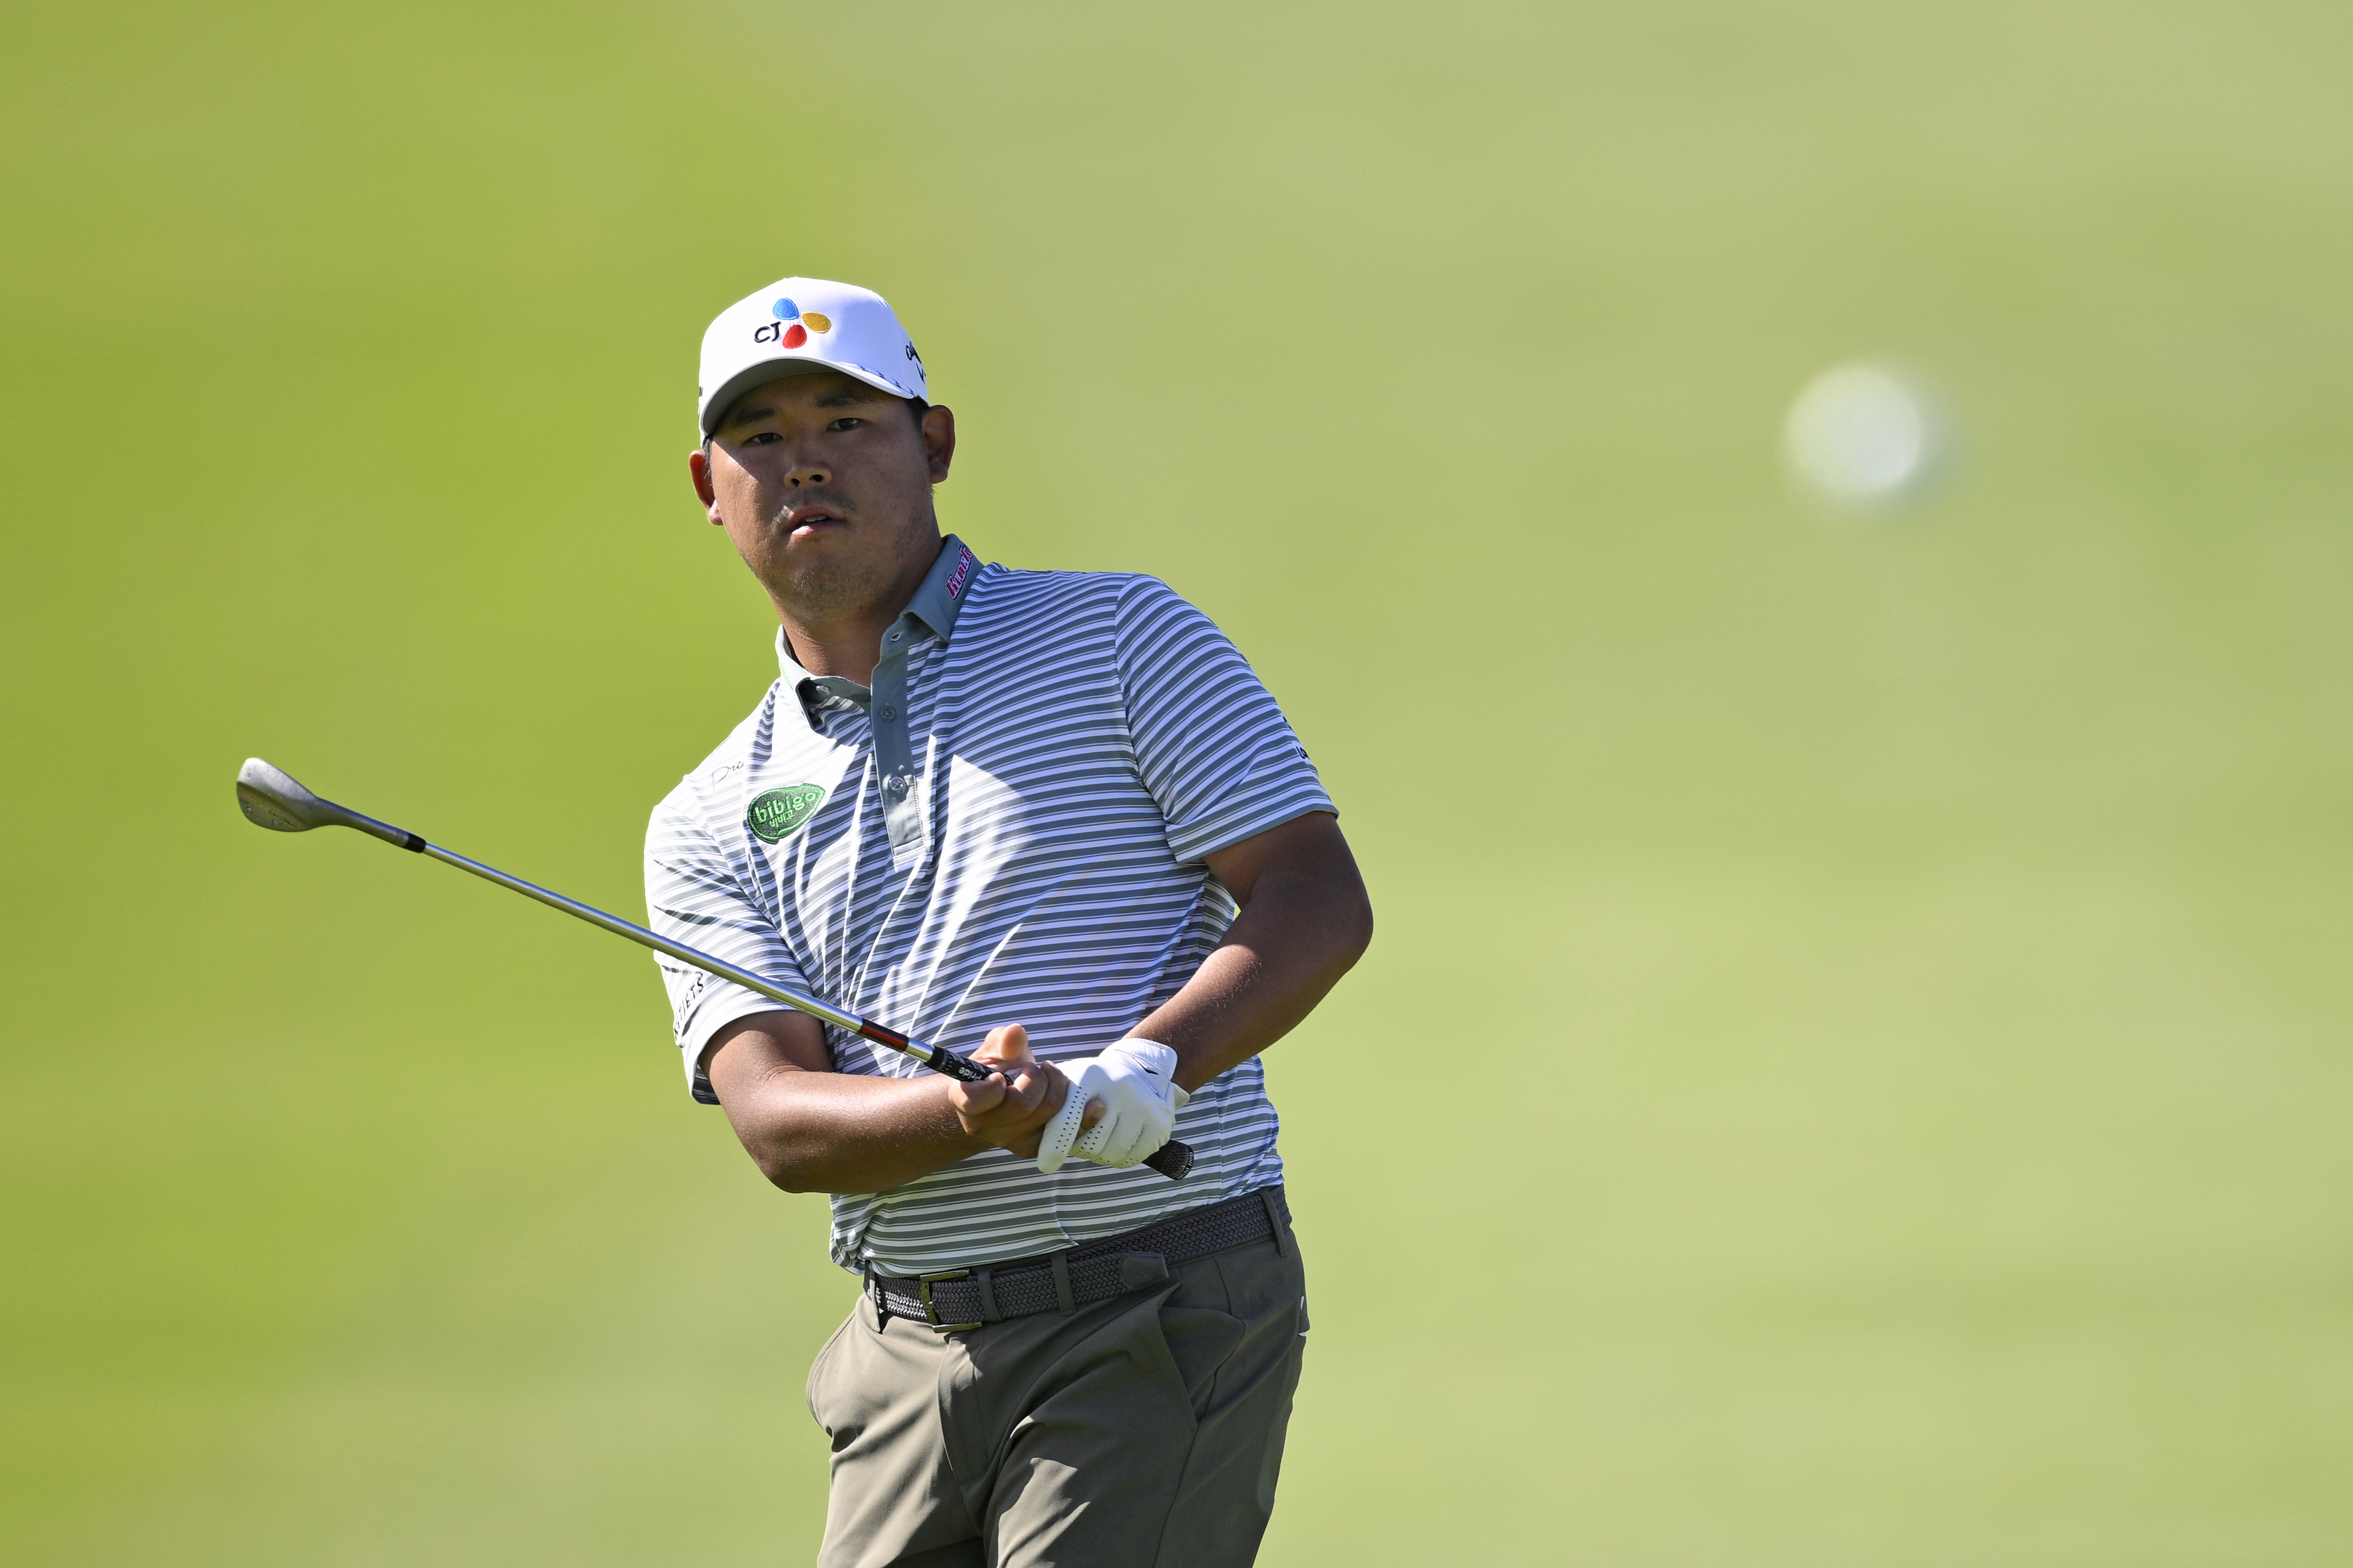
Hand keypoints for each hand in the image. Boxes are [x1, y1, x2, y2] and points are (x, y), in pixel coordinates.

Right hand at [947, 1025, 1100, 1158]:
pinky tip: (1095, 1105)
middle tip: (1039, 1067)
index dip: (991, 1089)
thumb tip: (1017, 1032)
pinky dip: (1083, 1120)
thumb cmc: (995, 1070)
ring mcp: (1010, 1141)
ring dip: (1060, 1090)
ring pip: (1047, 1117)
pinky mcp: (1034, 1148)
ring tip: (1053, 1077)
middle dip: (1039, 1079)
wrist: (996, 1103)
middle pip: (1023, 1105)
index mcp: (966, 1099)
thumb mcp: (994, 1050)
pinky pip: (1064, 1138)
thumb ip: (1003, 1041)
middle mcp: (984, 1126)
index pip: (975, 1100)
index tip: (1001, 1076)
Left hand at [1037, 1038, 1189, 1172]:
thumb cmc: (1094, 1083)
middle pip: (1089, 1144)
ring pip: (1110, 1154)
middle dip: (1081, 1148)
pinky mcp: (1160, 1123)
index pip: (1069, 1118)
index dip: (1055, 1144)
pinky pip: (1131, 1159)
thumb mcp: (1070, 1081)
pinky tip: (1120, 1140)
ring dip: (1101, 1154)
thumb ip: (1052, 1105)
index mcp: (1091, 1075)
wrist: (1141, 1070)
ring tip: (1103, 1136)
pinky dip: (1121, 1158)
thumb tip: (1037, 1137)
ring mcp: (1143, 1105)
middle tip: (1085, 1135)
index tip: (1046, 1165)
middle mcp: (1120, 1087)